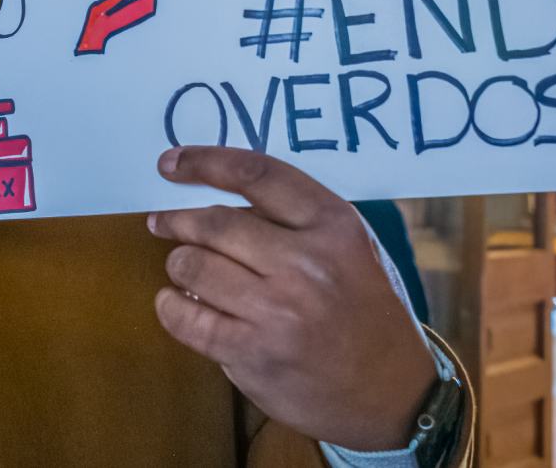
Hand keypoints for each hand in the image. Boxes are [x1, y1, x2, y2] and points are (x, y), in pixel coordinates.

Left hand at [147, 146, 435, 452]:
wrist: (393, 394)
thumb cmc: (363, 310)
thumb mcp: (349, 248)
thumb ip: (294, 219)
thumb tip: (213, 193)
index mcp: (333, 225)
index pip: (256, 175)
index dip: (205, 162)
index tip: (171, 163)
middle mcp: (306, 263)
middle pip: (214, 222)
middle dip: (178, 221)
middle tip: (162, 222)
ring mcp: (278, 311)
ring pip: (193, 267)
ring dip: (179, 265)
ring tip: (184, 269)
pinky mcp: (254, 354)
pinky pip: (188, 319)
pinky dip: (171, 307)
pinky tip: (175, 304)